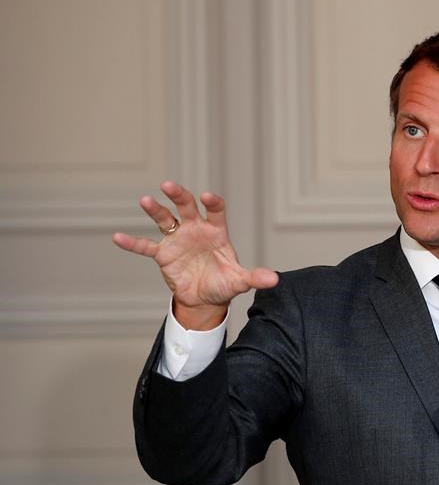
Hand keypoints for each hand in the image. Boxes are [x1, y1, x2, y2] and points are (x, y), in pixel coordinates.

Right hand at [112, 181, 277, 328]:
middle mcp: (195, 230)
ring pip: (165, 219)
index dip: (213, 203)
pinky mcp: (163, 254)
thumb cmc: (223, 284)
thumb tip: (274, 280)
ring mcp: (177, 240)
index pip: (216, 211)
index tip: (208, 197)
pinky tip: (118, 237)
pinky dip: (133, 243)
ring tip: (145, 200)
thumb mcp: (239, 281)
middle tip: (168, 185)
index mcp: (216, 232)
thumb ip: (254, 277)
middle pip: (186, 206)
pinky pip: (146, 247)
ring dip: (155, 210)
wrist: (204, 299)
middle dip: (179, 195)